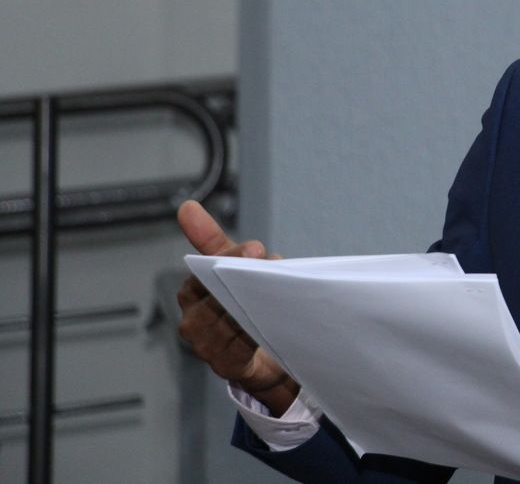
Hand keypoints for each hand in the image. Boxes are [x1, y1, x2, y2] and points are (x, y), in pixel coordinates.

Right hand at [175, 199, 297, 414]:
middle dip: (245, 283)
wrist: (258, 353)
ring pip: (230, 323)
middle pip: (217, 299)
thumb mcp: (228, 269)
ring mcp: (207, 346)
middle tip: (273, 268)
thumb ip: (211, 241)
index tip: (257, 249)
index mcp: (191, 294)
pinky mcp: (225, 366)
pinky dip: (255, 336)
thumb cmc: (239, 304)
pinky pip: (238, 350)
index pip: (203, 274)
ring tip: (280, 294)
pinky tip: (273, 323)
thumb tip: (186, 206)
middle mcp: (192, 321)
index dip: (230, 259)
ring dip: (255, 308)